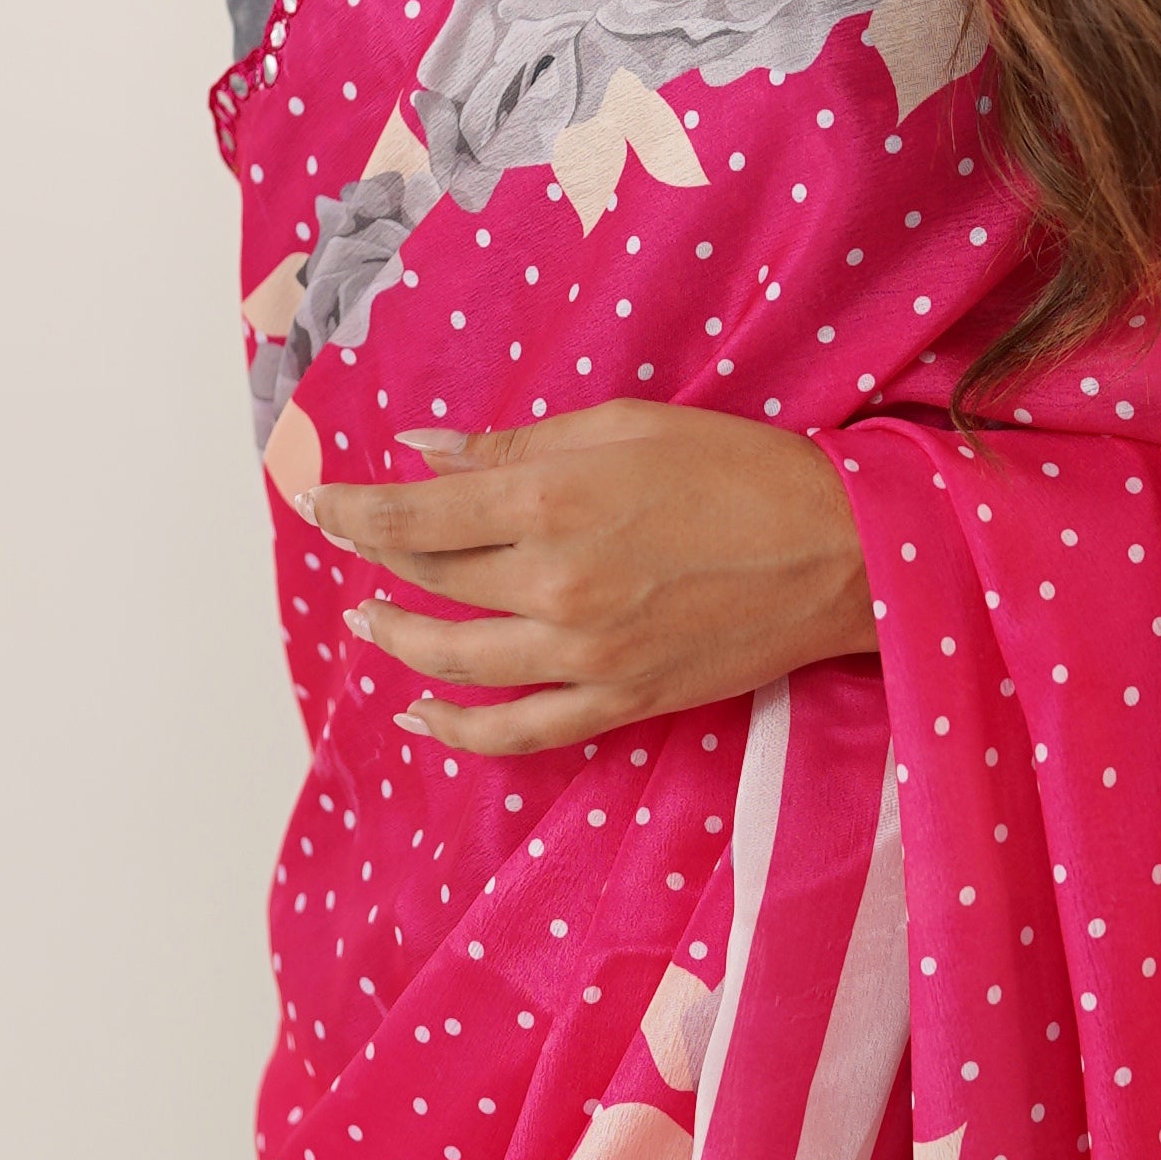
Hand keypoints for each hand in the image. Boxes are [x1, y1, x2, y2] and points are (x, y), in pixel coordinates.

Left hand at [314, 403, 876, 754]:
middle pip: (430, 579)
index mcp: (550, 505)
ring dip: (397, 639)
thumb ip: (515, 447)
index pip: (415, 514)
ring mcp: (584, 655)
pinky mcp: (619, 700)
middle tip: (347, 541)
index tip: (319, 499)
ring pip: (454, 660)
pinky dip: (456, 728)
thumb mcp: (624, 428)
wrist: (841, 550)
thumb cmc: (740, 468)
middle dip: (375, 557)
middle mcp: (553, 586)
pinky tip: (418, 712)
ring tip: (369, 618)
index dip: (354, 508)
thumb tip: (423, 449)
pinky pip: (516, 732)